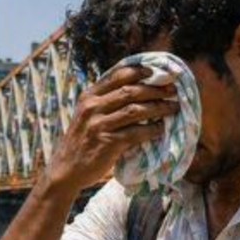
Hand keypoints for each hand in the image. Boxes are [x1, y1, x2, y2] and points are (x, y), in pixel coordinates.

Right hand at [50, 65, 179, 188]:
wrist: (66, 169)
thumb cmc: (82, 140)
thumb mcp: (86, 114)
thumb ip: (105, 101)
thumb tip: (137, 89)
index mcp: (88, 96)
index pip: (116, 76)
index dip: (138, 71)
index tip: (155, 71)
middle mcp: (92, 107)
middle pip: (130, 91)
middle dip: (155, 89)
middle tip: (172, 90)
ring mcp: (99, 125)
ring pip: (136, 110)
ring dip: (158, 107)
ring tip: (173, 107)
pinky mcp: (108, 143)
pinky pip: (136, 132)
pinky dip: (152, 130)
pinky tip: (161, 129)